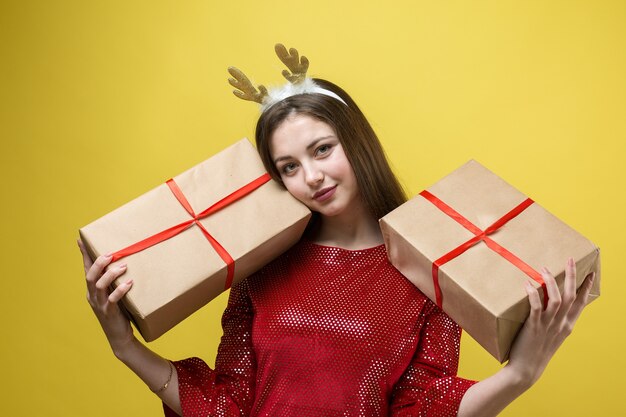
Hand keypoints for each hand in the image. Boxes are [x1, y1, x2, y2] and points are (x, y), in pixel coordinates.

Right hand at [79, 239, 134, 354]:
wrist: (119, 337)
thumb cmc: (119, 312)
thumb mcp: (114, 294)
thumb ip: (114, 281)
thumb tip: (124, 262)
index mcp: (92, 290)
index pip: (86, 269)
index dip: (84, 255)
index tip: (80, 240)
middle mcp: (93, 296)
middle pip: (89, 276)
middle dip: (98, 263)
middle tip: (111, 254)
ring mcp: (99, 305)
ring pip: (98, 286)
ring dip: (110, 274)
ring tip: (123, 266)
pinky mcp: (109, 313)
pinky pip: (111, 300)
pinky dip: (120, 290)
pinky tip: (129, 283)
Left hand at [505, 257, 594, 386]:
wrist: (527, 370)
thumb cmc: (535, 351)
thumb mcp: (551, 336)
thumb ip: (553, 321)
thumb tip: (548, 305)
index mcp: (567, 326)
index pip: (581, 304)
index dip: (586, 288)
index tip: (591, 273)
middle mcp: (561, 324)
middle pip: (571, 296)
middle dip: (572, 276)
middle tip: (571, 260)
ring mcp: (548, 325)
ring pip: (556, 299)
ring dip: (551, 282)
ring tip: (544, 269)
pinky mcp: (534, 327)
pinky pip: (536, 307)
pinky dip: (533, 294)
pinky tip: (527, 284)